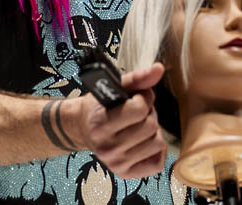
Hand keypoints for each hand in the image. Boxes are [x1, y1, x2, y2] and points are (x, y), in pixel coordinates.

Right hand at [71, 61, 168, 178]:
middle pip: (150, 127)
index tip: (137, 97)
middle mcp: (107, 148)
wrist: (82, 128)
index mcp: (101, 125)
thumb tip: (159, 68)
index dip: (144, 98)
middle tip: (138, 112)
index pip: (139, 110)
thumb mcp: (114, 88)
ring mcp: (116, 163)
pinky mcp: (125, 173)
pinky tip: (144, 141)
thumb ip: (138, 78)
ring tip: (139, 126)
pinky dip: (156, 150)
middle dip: (149, 114)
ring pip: (157, 144)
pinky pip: (157, 163)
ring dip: (153, 132)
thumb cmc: (100, 106)